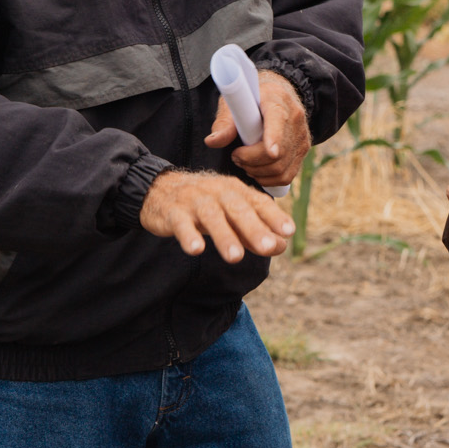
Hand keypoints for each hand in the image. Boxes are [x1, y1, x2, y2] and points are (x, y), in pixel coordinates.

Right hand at [140, 170, 292, 262]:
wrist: (159, 189)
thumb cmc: (204, 205)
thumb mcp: (229, 215)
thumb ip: (254, 230)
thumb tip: (281, 245)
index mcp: (235, 191)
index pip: (258, 202)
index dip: (273, 216)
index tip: (289, 231)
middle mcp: (217, 192)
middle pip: (237, 208)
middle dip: (253, 228)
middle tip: (268, 247)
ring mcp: (194, 201)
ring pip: (211, 216)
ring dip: (224, 236)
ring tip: (235, 257)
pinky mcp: (173, 212)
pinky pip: (181, 223)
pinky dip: (188, 236)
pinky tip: (195, 250)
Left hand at [206, 70, 308, 187]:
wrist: (278, 96)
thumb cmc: (251, 99)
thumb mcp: (234, 102)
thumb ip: (224, 122)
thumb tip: (211, 142)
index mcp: (276, 101)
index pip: (278, 121)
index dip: (275, 138)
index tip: (270, 151)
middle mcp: (294, 119)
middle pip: (276, 153)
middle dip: (250, 161)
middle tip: (235, 156)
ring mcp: (301, 137)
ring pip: (280, 168)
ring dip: (256, 172)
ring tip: (243, 162)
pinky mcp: (302, 151)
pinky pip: (286, 176)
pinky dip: (268, 179)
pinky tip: (256, 170)